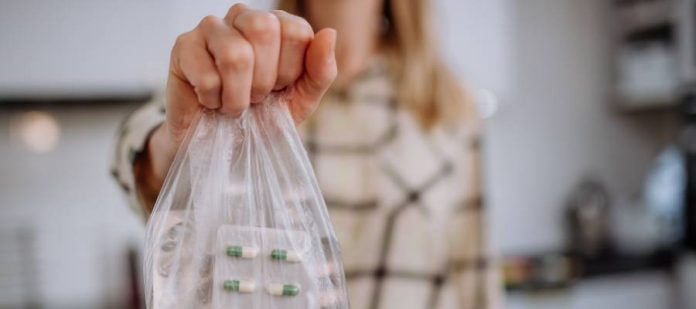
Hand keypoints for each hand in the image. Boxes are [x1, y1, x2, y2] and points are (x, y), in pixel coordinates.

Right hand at [138, 4, 336, 210]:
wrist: (222, 146)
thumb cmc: (262, 117)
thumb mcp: (302, 100)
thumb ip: (321, 71)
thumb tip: (329, 34)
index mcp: (277, 24)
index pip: (296, 31)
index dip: (290, 70)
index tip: (278, 88)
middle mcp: (244, 16)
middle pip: (263, 30)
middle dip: (263, 80)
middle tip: (254, 98)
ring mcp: (211, 27)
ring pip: (234, 54)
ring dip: (238, 96)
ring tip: (232, 103)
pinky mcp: (183, 45)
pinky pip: (207, 76)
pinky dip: (213, 101)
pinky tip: (210, 101)